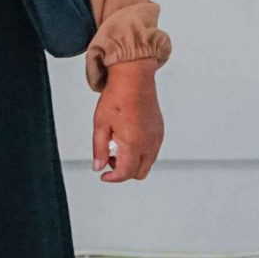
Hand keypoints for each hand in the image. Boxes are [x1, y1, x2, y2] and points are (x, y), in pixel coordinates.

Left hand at [92, 61, 163, 181]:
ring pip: (147, 163)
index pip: (126, 173)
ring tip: (116, 146)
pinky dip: (140, 153)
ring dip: (132, 162)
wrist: (134, 79)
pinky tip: (126, 138)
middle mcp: (150, 144)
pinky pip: (152, 151)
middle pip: (139, 173)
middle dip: (123, 171)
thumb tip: (98, 166)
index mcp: (134, 144)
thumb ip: (100, 148)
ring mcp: (157, 138)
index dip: (113, 178)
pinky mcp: (160, 132)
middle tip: (108, 158)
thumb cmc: (117, 98)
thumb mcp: (100, 124)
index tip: (103, 176)